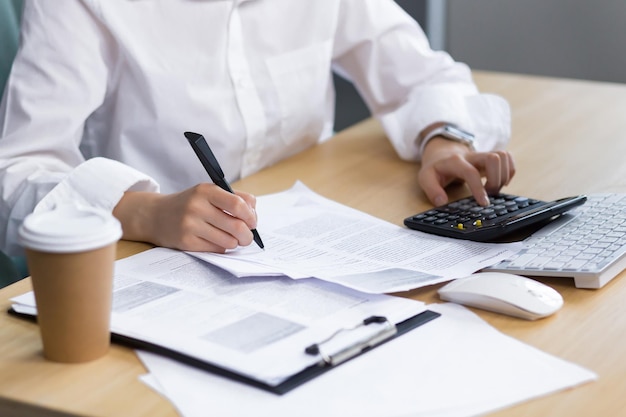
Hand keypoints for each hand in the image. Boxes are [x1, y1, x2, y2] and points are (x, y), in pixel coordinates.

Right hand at [113, 184, 257, 252]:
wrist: (155, 215)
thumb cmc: (189, 204)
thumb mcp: (208, 193)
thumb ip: (234, 198)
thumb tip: (254, 213)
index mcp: (206, 190)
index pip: (238, 204)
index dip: (251, 216)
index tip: (253, 222)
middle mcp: (197, 207)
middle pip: (237, 226)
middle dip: (247, 235)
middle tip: (247, 237)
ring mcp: (190, 225)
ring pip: (228, 241)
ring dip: (235, 243)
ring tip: (231, 239)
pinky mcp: (186, 242)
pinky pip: (216, 250)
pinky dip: (221, 248)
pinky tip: (216, 241)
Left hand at [418, 137, 515, 206]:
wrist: (442, 152)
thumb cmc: (436, 168)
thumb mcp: (425, 178)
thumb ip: (432, 190)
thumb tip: (442, 202)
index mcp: (455, 161)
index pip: (471, 172)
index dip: (479, 188)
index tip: (484, 203)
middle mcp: (472, 155)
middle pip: (494, 158)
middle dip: (496, 180)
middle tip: (489, 194)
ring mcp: (483, 155)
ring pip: (503, 156)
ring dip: (504, 176)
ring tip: (494, 189)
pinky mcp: (490, 157)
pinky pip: (508, 158)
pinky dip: (509, 171)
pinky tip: (500, 182)